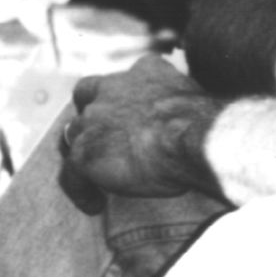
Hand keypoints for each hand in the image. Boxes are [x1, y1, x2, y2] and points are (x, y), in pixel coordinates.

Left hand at [59, 54, 223, 213]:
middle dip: (93, 117)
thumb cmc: (204, 123)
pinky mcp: (85, 152)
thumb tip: (191, 117)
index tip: (127, 111)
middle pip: (88, 98)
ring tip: (97, 176)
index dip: (119, 93)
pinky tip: (95, 205)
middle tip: (104, 140)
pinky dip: (80, 190)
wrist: (193, 137)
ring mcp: (94, 119)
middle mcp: (113, 88)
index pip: (123, 76)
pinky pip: (71, 174)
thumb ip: (178, 99)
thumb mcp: (192, 97)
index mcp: (144, 71)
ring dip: (85, 151)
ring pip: (74, 134)